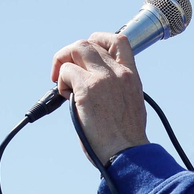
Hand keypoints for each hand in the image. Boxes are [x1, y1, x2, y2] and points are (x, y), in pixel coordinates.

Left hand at [50, 32, 147, 165]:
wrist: (126, 153)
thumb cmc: (126, 139)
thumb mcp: (131, 104)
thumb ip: (118, 89)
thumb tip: (96, 86)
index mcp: (131, 76)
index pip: (119, 41)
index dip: (99, 39)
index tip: (88, 52)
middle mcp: (118, 72)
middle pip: (89, 42)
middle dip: (71, 52)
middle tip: (64, 71)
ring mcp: (103, 78)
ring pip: (76, 49)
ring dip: (63, 63)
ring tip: (64, 86)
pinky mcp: (87, 89)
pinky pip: (66, 72)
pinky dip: (61, 82)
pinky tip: (66, 98)